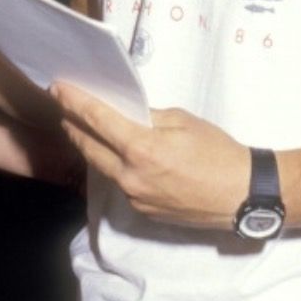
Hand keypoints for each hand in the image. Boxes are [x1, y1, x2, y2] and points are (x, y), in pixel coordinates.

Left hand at [53, 84, 248, 228]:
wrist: (242, 194)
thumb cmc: (217, 151)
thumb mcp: (183, 122)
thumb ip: (149, 118)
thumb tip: (129, 115)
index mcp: (141, 149)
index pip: (98, 121)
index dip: (75, 103)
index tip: (58, 88)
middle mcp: (130, 177)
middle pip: (90, 148)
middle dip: (73, 125)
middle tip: (62, 107)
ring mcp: (135, 198)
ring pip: (104, 167)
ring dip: (92, 147)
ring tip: (82, 128)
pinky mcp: (143, 212)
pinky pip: (121, 183)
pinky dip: (115, 166)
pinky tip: (118, 155)